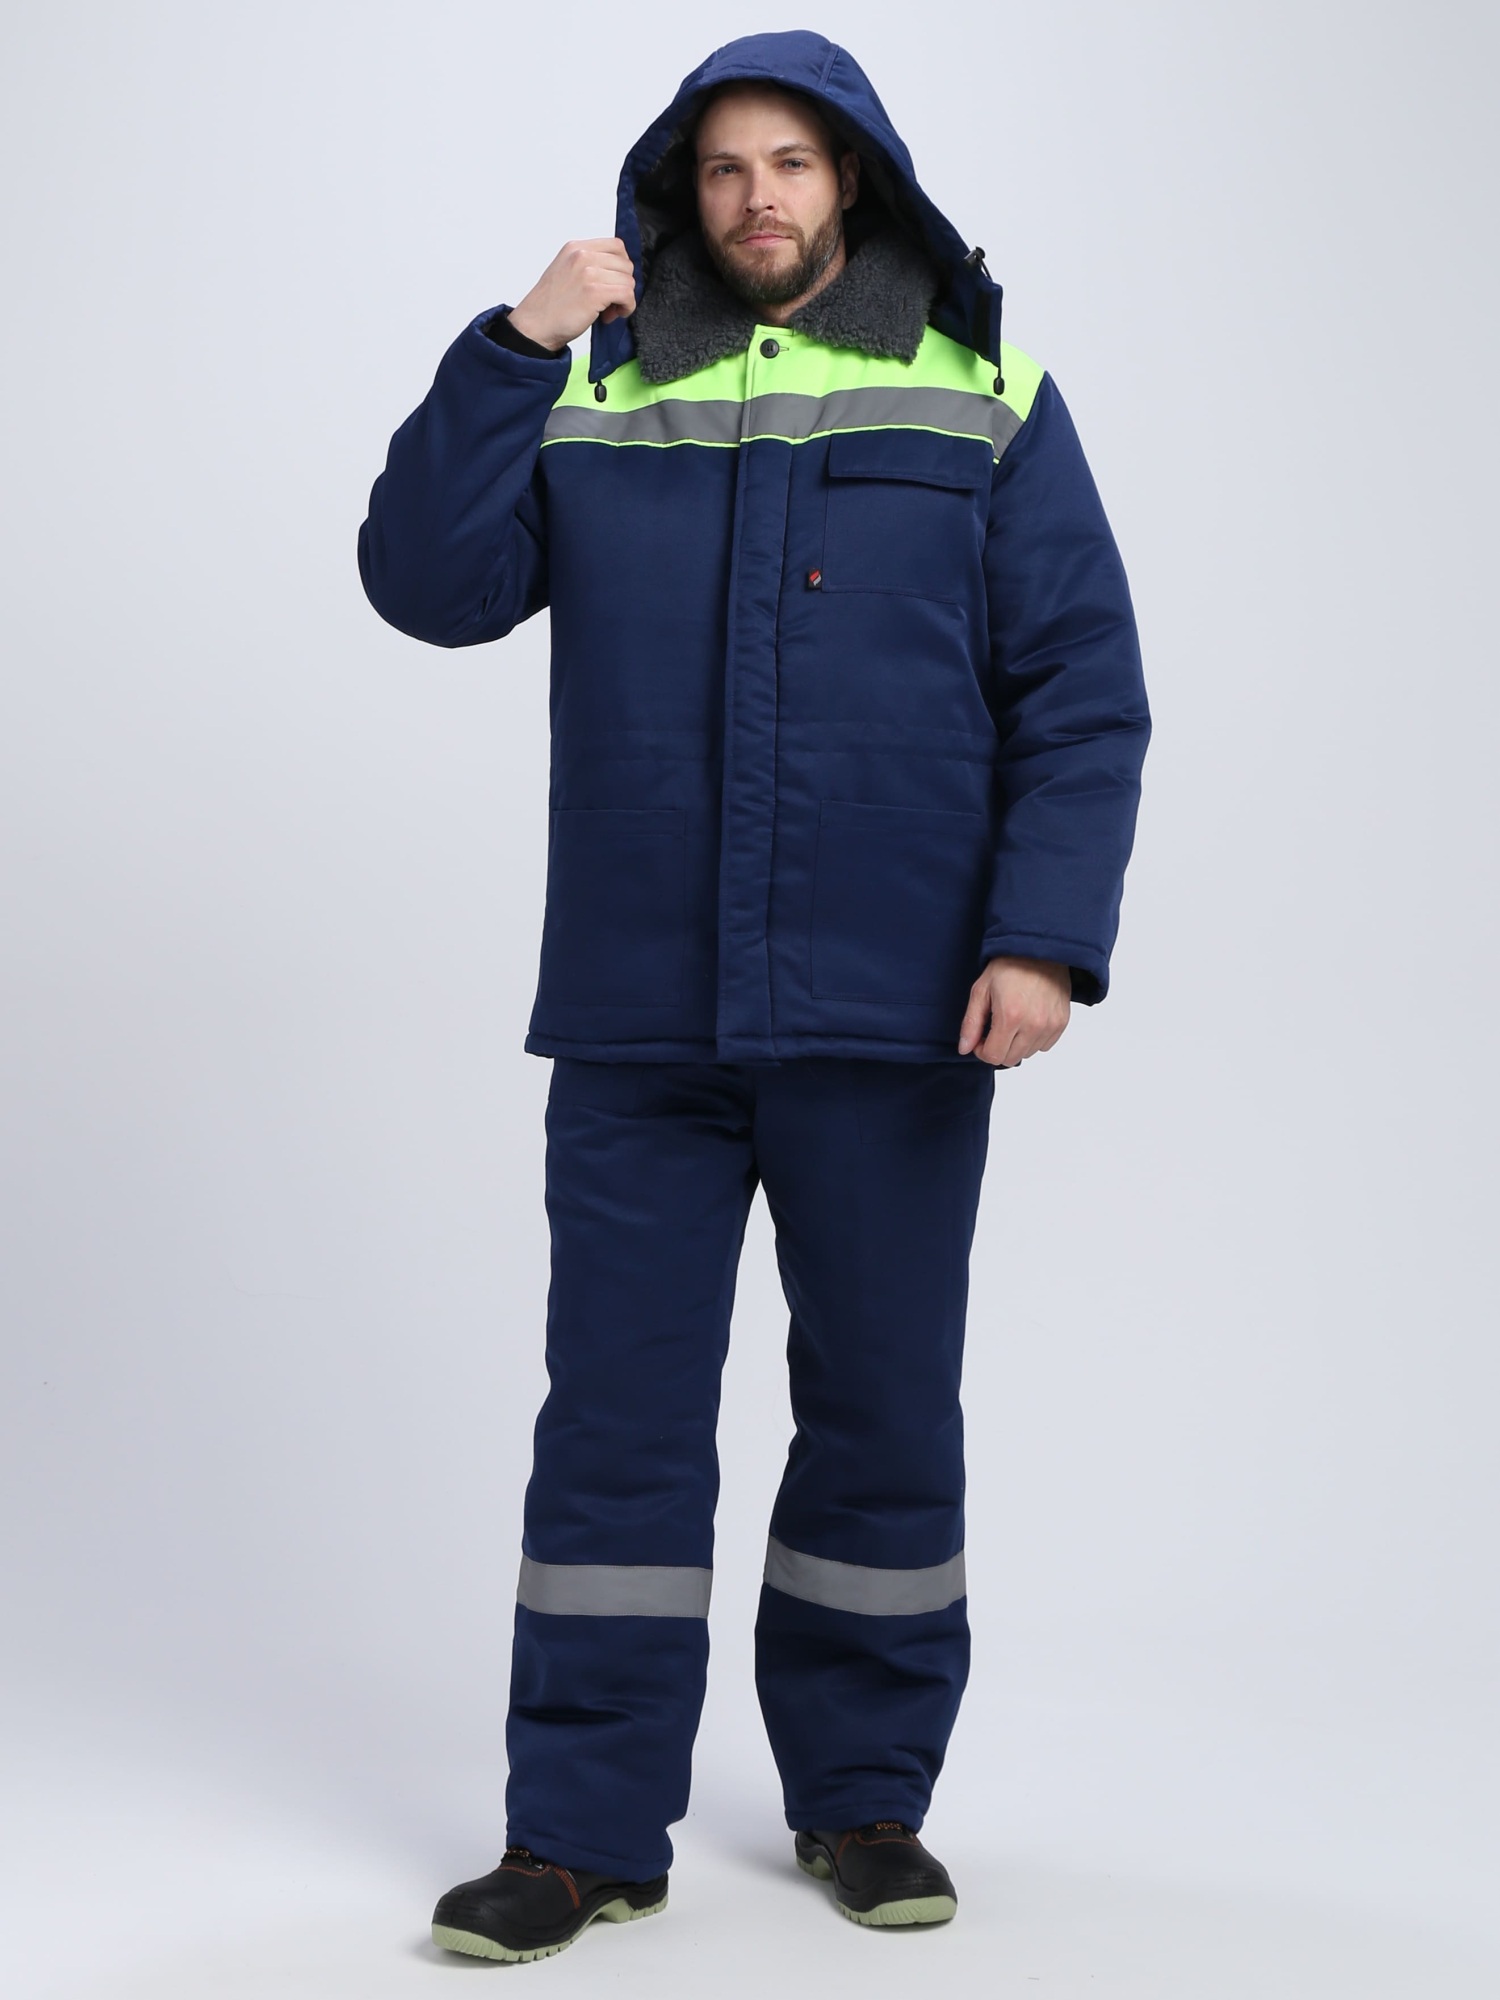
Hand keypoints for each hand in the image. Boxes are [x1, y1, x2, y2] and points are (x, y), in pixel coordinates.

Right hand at [507, 238, 636, 349]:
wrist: (535, 325)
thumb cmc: (550, 305)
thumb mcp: (566, 271)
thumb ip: (588, 265)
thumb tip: (616, 273)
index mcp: (576, 248)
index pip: (616, 246)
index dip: (622, 266)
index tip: (614, 282)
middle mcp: (582, 256)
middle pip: (625, 264)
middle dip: (624, 284)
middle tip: (611, 301)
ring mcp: (588, 272)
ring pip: (629, 280)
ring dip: (624, 299)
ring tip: (608, 310)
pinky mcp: (595, 292)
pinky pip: (627, 294)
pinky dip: (626, 307)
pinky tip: (611, 315)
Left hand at [957, 956, 1070, 1067]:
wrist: (1039, 949)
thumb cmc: (1009, 966)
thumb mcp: (981, 990)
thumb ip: (971, 1023)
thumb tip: (965, 1049)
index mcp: (1010, 1016)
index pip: (993, 1056)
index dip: (981, 1050)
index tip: (980, 1037)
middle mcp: (1033, 1025)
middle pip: (1010, 1059)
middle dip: (997, 1048)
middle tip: (994, 1029)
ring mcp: (1050, 1025)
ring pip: (1027, 1054)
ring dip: (1015, 1044)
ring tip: (1012, 1022)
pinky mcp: (1061, 1023)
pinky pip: (1044, 1046)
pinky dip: (1033, 1039)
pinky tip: (1027, 1020)